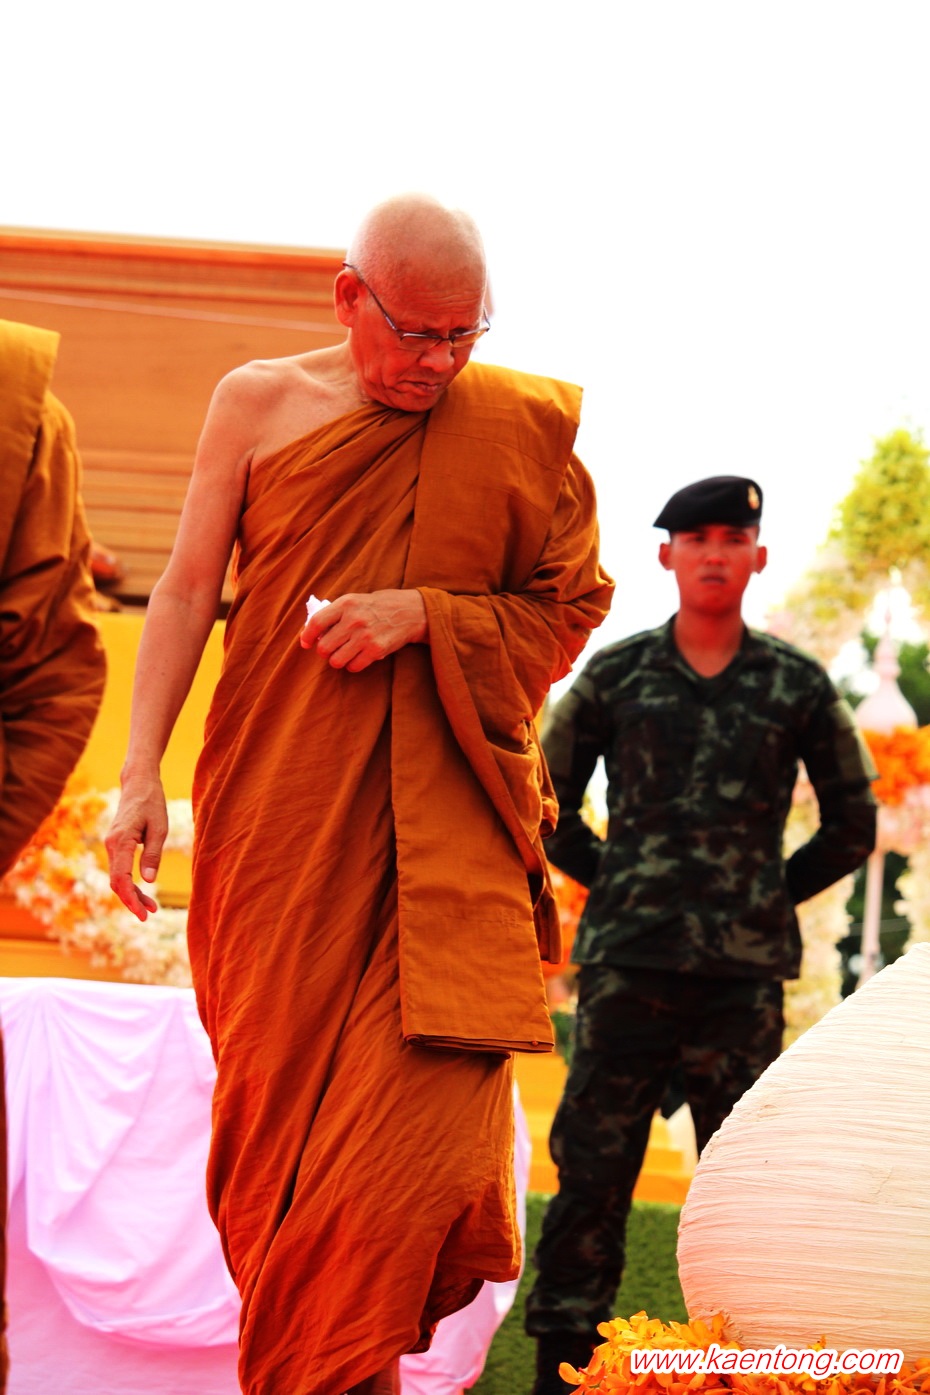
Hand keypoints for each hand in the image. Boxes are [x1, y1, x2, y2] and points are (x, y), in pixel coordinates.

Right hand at [105, 776, 168, 920]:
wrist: (138, 783)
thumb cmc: (152, 802)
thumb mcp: (159, 828)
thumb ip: (153, 854)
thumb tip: (148, 881)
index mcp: (121, 841)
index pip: (121, 879)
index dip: (131, 899)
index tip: (143, 914)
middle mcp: (111, 845)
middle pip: (117, 882)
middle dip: (132, 901)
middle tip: (149, 915)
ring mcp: (111, 845)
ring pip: (118, 877)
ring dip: (132, 894)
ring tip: (151, 907)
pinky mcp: (116, 845)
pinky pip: (120, 869)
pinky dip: (130, 882)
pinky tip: (143, 891)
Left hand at [299, 590, 426, 671]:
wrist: (411, 612)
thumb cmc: (379, 606)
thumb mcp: (356, 600)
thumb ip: (336, 612)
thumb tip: (312, 630)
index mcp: (346, 604)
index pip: (316, 622)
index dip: (307, 636)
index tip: (305, 643)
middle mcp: (354, 620)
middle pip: (324, 647)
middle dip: (325, 651)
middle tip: (331, 648)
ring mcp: (365, 636)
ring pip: (336, 660)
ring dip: (337, 660)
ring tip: (344, 654)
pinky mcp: (376, 650)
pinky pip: (353, 667)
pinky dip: (352, 665)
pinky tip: (358, 657)